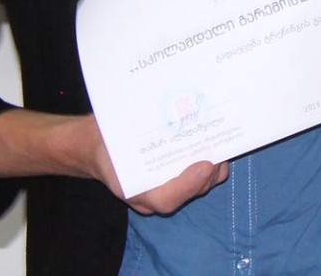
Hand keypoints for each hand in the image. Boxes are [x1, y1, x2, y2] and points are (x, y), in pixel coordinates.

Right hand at [67, 113, 224, 213]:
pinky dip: (212, 165)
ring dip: (215, 169)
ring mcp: (167, 189)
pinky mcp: (177, 179)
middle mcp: (153, 196)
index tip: (205, 164)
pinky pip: (200, 179)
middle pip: (190, 193)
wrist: (98, 147)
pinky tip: (217, 144)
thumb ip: (131, 138)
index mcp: (134, 190)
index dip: (189, 185)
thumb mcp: (113, 139)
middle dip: (210, 173)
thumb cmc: (107, 143)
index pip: (167, 200)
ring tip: (223, 145)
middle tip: (221, 149)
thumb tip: (162, 119)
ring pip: (200, 187)